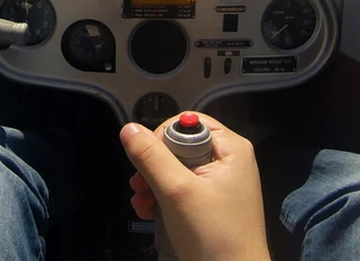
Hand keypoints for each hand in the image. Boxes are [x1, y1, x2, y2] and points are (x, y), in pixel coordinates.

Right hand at [119, 112, 269, 260]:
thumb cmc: (214, 236)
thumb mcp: (176, 191)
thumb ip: (152, 158)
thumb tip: (129, 129)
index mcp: (230, 149)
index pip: (188, 123)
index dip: (162, 139)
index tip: (147, 161)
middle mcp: (228, 161)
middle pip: (179, 147)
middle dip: (153, 166)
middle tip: (138, 185)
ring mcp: (221, 185)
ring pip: (176, 170)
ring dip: (153, 185)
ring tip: (142, 203)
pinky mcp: (212, 205)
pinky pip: (182, 190)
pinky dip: (163, 199)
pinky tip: (150, 212)